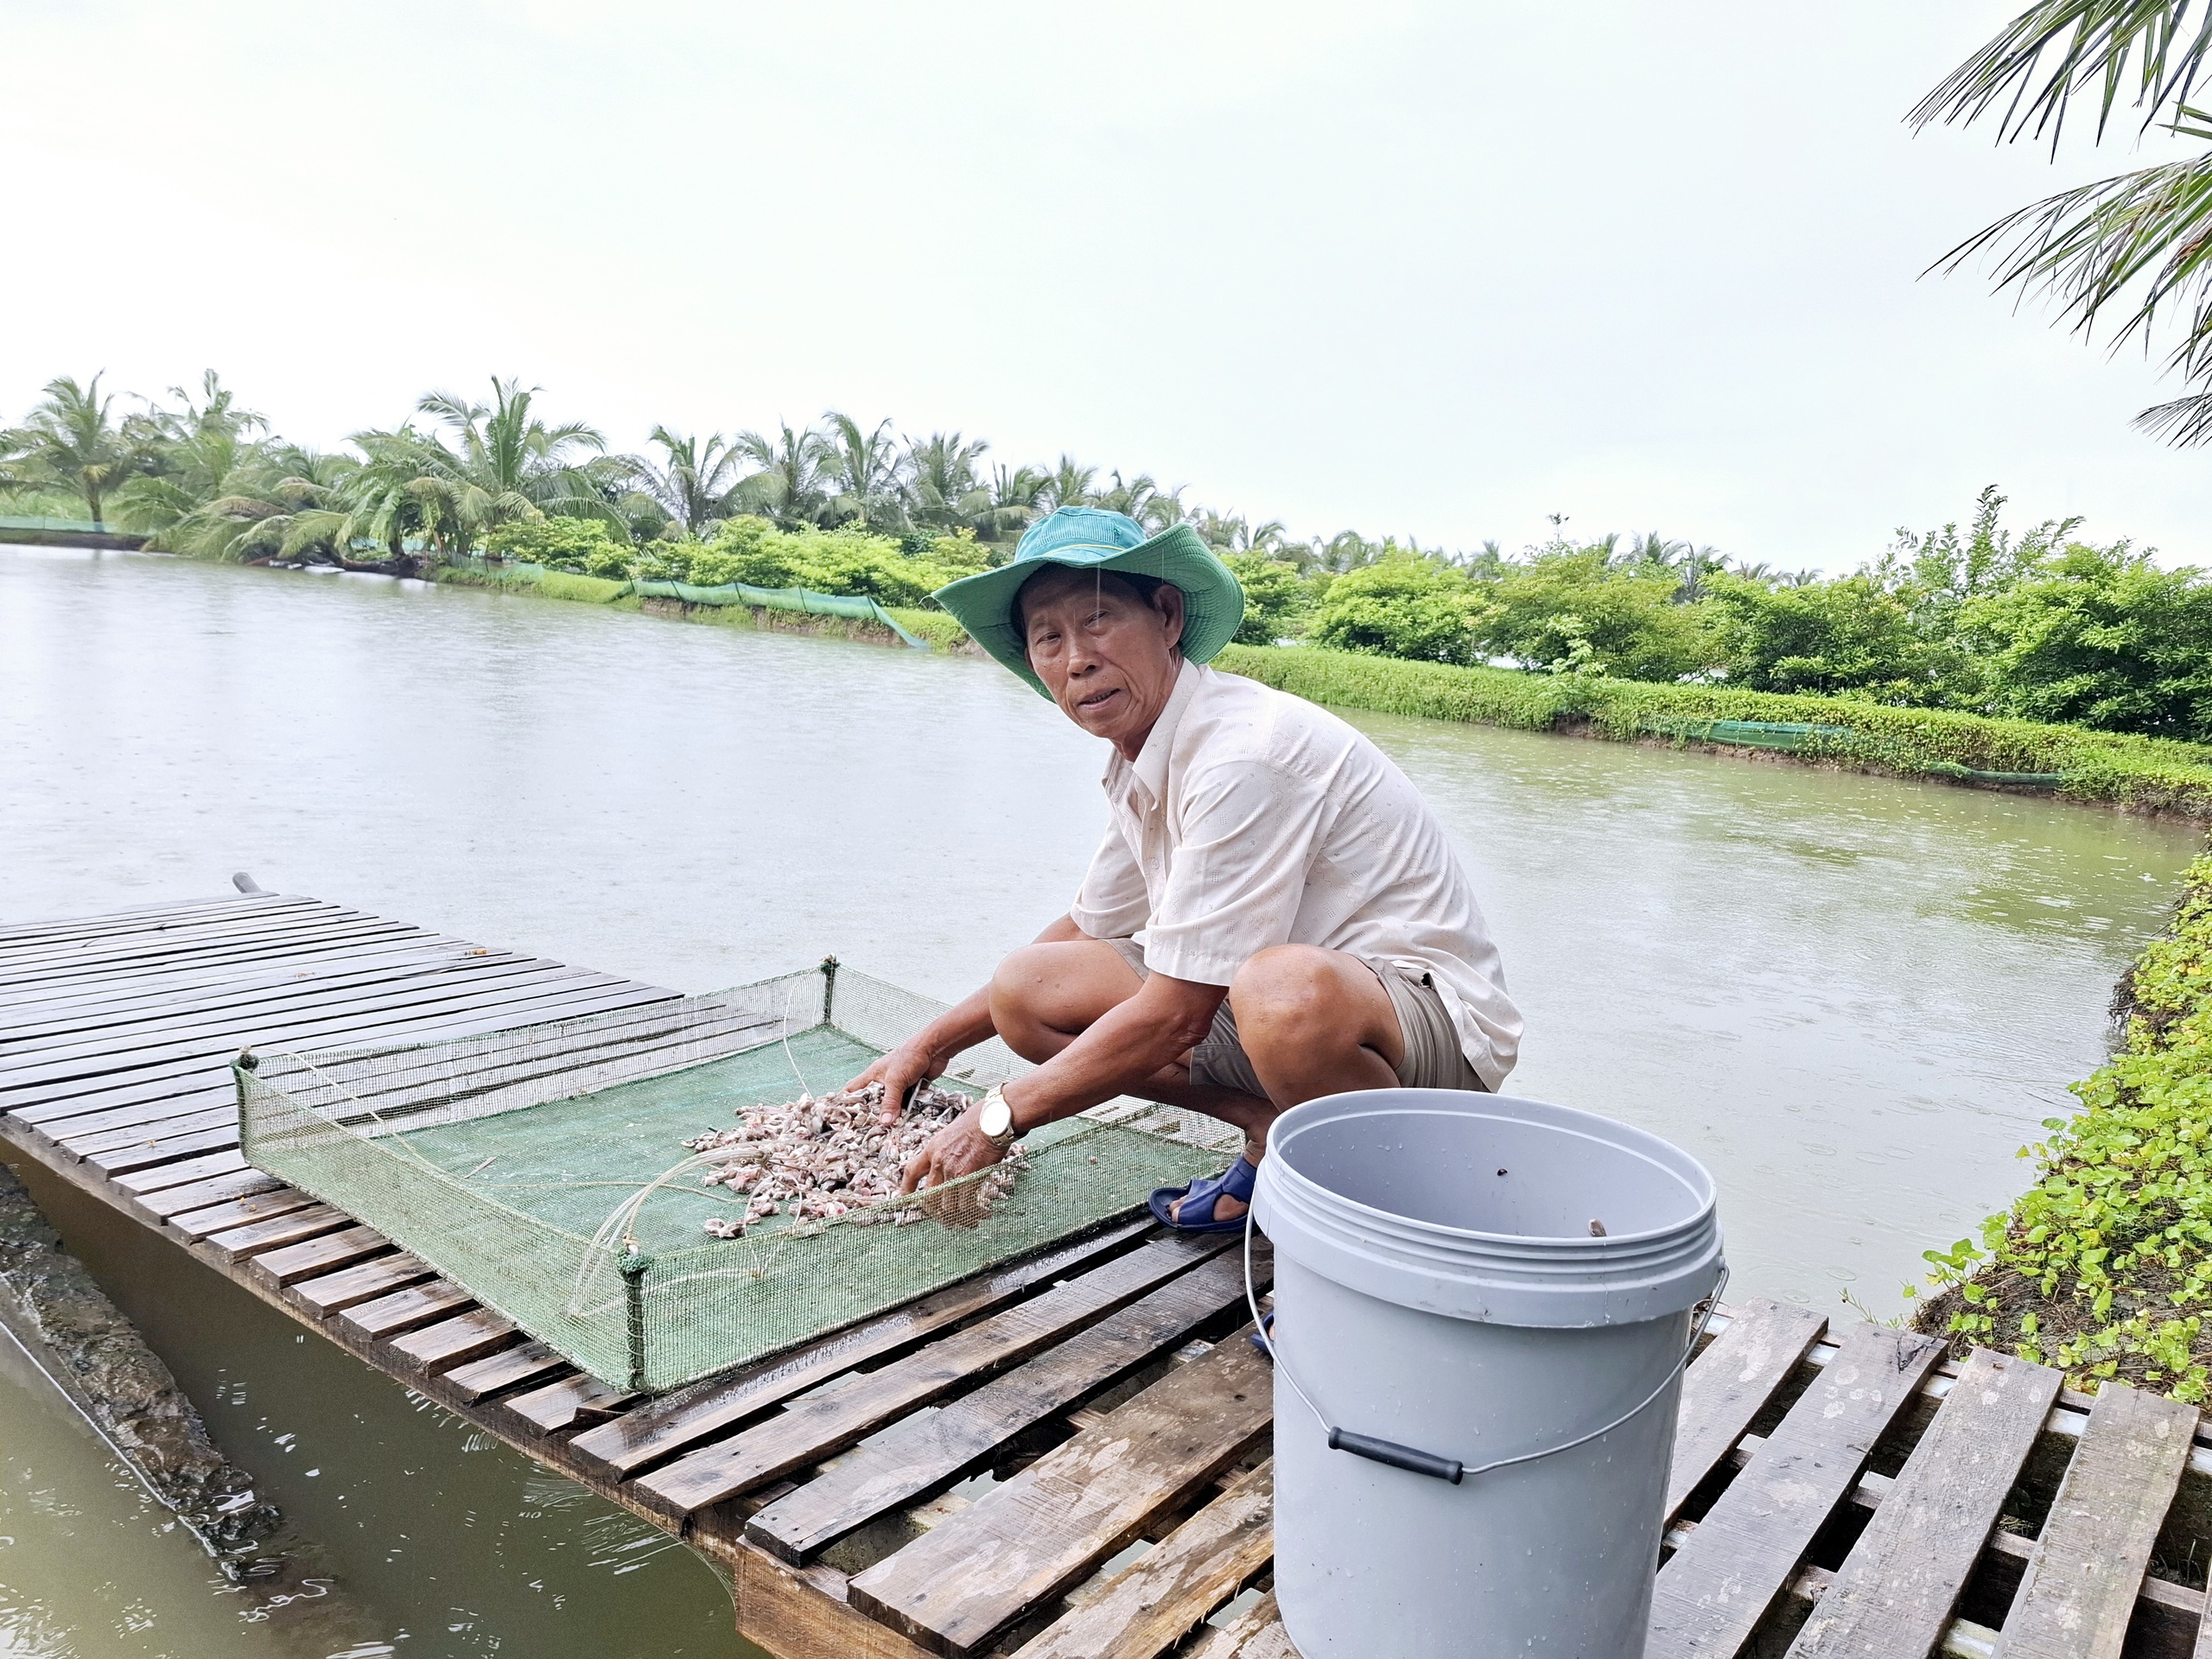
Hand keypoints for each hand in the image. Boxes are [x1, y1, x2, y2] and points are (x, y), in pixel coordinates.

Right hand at [843, 1040, 943, 1126]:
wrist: (935, 1049)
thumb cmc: (910, 1055)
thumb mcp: (895, 1080)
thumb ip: (890, 1101)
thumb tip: (885, 1122)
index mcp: (873, 1075)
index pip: (853, 1090)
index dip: (845, 1102)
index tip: (842, 1117)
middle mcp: (884, 1081)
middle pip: (873, 1101)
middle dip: (873, 1114)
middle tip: (869, 1130)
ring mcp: (898, 1086)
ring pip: (891, 1105)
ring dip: (893, 1114)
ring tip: (889, 1130)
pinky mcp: (912, 1090)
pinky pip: (907, 1105)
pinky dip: (907, 1112)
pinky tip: (907, 1122)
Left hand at [898, 1105, 1005, 1228]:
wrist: (995, 1119)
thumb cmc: (978, 1122)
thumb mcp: (951, 1133)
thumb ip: (945, 1152)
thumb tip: (947, 1168)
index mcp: (932, 1149)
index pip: (911, 1172)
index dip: (906, 1188)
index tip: (905, 1198)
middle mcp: (939, 1162)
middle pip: (929, 1196)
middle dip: (935, 1211)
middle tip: (945, 1217)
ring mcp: (954, 1171)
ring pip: (947, 1205)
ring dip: (956, 1215)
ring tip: (966, 1220)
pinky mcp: (970, 1178)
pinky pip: (966, 1204)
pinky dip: (973, 1212)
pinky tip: (981, 1213)